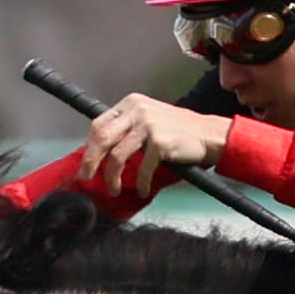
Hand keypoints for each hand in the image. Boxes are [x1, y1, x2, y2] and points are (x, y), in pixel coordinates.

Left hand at [83, 91, 228, 186]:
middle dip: (91, 161)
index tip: (87, 162)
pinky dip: (140, 183)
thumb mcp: (149, 118)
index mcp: (131, 103)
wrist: (208, 134)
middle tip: (87, 177)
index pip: (99, 124)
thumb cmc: (178, 130)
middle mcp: (137, 111)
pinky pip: (141, 168)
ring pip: (117, 156)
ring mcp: (148, 126)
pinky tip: (142, 190)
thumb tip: (101, 149)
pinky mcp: (159, 142)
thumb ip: (127, 127)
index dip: (90, 146)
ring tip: (114, 189)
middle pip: (102, 138)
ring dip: (112, 177)